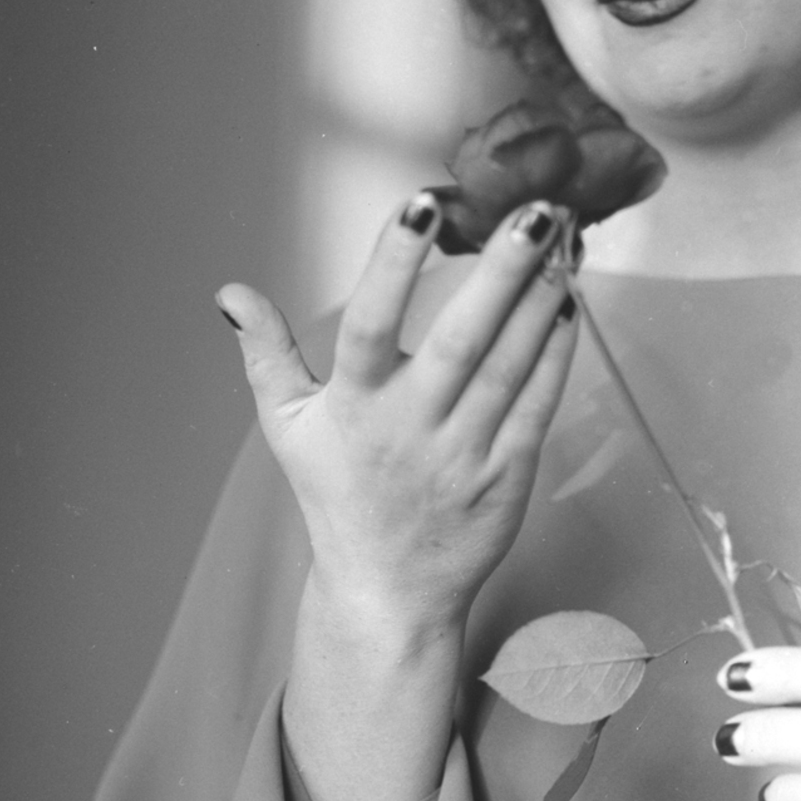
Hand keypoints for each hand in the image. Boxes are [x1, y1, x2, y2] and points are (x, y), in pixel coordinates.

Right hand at [217, 191, 580, 800]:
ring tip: (564, 238)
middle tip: (536, 207)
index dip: (392, 265)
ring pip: (510, 365)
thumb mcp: (288, 428)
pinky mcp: (508, 473)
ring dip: (541, 298)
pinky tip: (569, 302)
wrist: (389, 593)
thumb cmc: (339, 498)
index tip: (421, 206)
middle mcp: (412, 427)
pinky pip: (538, 403)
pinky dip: (556, 352)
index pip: (371, 324)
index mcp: (354, 406)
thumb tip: (230, 292)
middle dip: (501, 270)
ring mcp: (465, 452)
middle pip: (462, 339)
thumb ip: (265, 354)